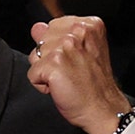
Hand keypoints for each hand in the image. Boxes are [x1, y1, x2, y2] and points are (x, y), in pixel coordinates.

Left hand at [27, 17, 131, 133]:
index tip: (74, 60)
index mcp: (88, 24)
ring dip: (45, 71)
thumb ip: (59, 36)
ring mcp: (65, 46)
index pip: (53, 26)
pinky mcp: (54, 63)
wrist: (103, 109)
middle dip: (49, 57)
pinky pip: (32, 73)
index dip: (58, 47)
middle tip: (70, 70)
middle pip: (42, 39)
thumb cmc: (95, 84)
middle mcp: (77, 31)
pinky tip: (59, 87)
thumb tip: (37, 27)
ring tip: (65, 78)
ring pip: (35, 55)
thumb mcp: (82, 51)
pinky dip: (41, 85)